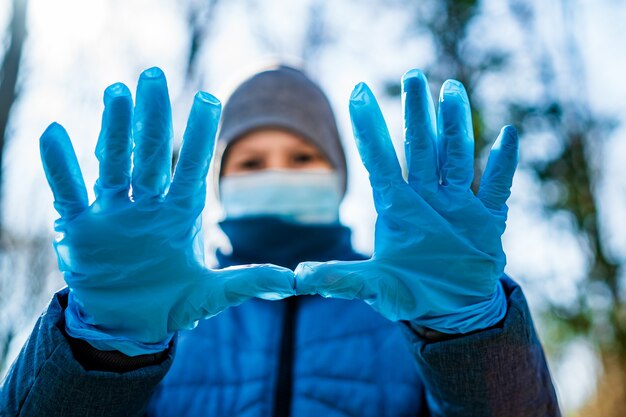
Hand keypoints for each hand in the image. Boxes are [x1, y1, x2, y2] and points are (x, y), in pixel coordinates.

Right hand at [40, 68, 294, 355]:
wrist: (127, 323)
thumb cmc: (172, 301)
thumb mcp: (210, 295)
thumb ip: (245, 282)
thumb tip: (290, 282)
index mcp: (180, 213)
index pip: (191, 168)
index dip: (198, 136)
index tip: (209, 99)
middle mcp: (147, 205)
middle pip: (150, 155)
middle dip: (152, 118)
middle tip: (153, 76)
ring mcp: (112, 212)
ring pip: (112, 163)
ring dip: (113, 129)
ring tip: (116, 92)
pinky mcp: (79, 227)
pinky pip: (68, 192)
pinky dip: (60, 166)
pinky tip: (53, 134)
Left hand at [295, 69, 517, 333]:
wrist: (450, 310)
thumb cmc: (408, 293)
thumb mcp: (372, 287)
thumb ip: (341, 279)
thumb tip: (300, 275)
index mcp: (395, 208)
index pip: (379, 160)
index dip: (368, 127)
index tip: (356, 90)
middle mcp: (425, 198)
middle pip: (419, 148)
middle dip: (416, 114)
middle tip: (411, 77)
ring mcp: (457, 205)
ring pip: (456, 157)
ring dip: (455, 125)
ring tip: (451, 88)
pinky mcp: (487, 221)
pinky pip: (498, 188)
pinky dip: (504, 164)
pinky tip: (509, 135)